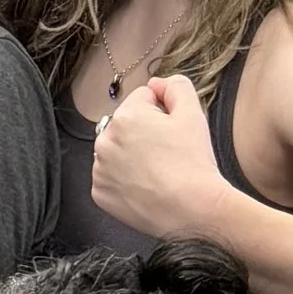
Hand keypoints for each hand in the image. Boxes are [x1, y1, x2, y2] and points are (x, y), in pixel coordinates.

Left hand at [88, 74, 233, 241]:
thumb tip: (156, 83)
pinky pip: (111, 179)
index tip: (174, 131)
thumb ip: (176, 86)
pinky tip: (146, 188)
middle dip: (144, 133)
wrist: (192, 210)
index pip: (143, 99)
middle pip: (126, 125)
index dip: (163, 111)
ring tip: (157, 171)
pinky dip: (125, 181)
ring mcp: (99, 169)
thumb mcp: (193, 113)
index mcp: (125, 116)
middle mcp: (104, 140)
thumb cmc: (194, 161)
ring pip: (117, 152)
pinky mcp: (99, 194)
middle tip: (168, 154)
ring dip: (132, 156)